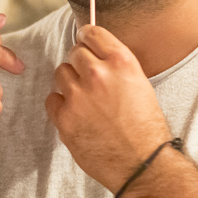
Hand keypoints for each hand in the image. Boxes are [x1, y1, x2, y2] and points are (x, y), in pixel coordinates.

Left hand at [44, 25, 170, 190]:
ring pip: (61, 74)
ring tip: (86, 101)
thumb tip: (97, 55)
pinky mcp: (64, 117)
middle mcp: (98, 74)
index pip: (92, 33)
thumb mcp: (140, 85)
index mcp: (122, 63)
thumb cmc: (146, 128)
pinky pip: (52, 99)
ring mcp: (78, 96)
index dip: (86, 37)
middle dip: (80, 63)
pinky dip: (61, 105)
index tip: (84, 40)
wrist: (143, 164)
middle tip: (89, 80)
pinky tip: (77, 115)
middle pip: (74, 53)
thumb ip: (116, 67)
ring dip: (70, 83)